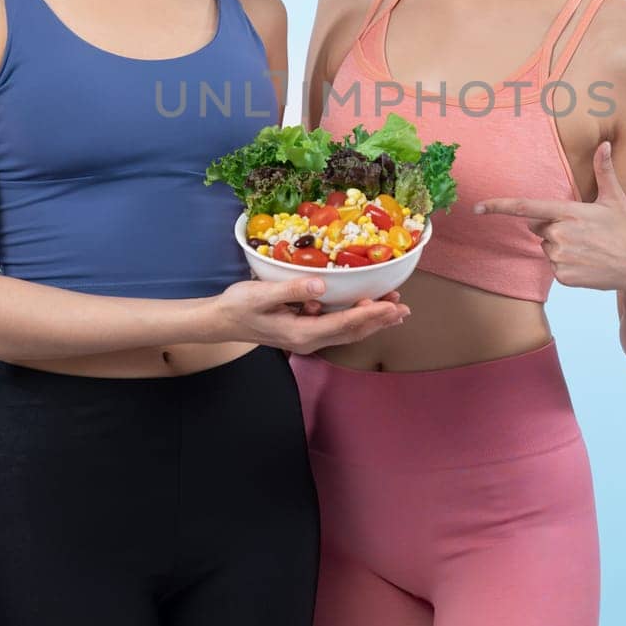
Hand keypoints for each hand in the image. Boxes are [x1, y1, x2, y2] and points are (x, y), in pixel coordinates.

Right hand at [213, 277, 408, 353]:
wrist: (222, 321)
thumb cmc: (239, 306)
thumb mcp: (262, 295)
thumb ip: (292, 290)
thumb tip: (321, 285)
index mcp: (302, 333)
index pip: (346, 324)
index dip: (371, 314)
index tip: (392, 305)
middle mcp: (309, 340)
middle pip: (352, 332)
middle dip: (379, 320)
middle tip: (404, 308)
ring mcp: (307, 338)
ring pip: (347, 331)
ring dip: (370, 320)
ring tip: (393, 310)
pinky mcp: (304, 331)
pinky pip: (336, 327)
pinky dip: (354, 318)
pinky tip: (361, 308)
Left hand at [475, 141, 625, 294]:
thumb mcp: (617, 199)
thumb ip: (604, 171)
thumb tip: (604, 144)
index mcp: (568, 212)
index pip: (525, 207)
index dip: (498, 207)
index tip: (477, 208)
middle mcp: (560, 234)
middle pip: (540, 228)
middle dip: (555, 228)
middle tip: (586, 233)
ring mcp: (561, 257)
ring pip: (547, 248)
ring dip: (562, 248)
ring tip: (591, 249)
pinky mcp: (564, 277)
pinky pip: (555, 267)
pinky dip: (569, 266)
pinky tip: (590, 264)